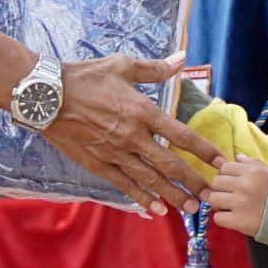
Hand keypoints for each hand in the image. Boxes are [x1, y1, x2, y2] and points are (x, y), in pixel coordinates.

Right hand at [38, 53, 221, 215]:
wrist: (47, 95)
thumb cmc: (85, 76)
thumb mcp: (122, 65)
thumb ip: (155, 68)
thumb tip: (181, 57)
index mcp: (142, 111)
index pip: (181, 135)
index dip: (204, 151)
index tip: (220, 162)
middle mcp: (133, 136)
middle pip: (170, 165)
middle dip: (194, 182)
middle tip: (212, 196)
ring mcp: (115, 153)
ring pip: (150, 180)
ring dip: (173, 195)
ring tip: (191, 208)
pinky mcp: (98, 164)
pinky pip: (124, 185)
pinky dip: (142, 198)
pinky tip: (156, 210)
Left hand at [201, 155, 267, 237]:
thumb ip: (253, 163)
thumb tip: (237, 157)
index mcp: (252, 172)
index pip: (224, 167)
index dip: (225, 175)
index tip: (230, 183)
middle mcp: (244, 185)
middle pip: (216, 182)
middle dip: (219, 189)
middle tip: (227, 196)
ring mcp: (239, 203)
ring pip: (213, 199)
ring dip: (218, 203)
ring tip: (227, 207)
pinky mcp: (238, 221)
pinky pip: (217, 217)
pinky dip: (222, 218)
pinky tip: (231, 218)